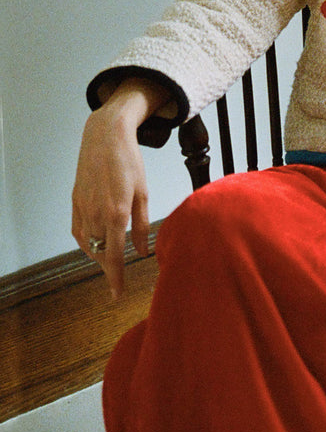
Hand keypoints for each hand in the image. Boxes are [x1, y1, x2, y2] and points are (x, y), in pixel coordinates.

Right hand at [72, 78, 167, 297]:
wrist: (105, 137)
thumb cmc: (129, 162)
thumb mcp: (143, 193)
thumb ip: (143, 225)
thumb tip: (144, 251)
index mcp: (116, 213)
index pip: (115, 256)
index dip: (116, 277)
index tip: (118, 294)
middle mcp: (96, 214)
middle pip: (100, 254)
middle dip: (109, 269)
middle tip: (118, 279)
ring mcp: (82, 208)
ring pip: (88, 244)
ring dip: (99, 256)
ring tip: (110, 262)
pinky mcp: (75, 201)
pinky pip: (78, 231)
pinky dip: (87, 242)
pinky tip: (96, 245)